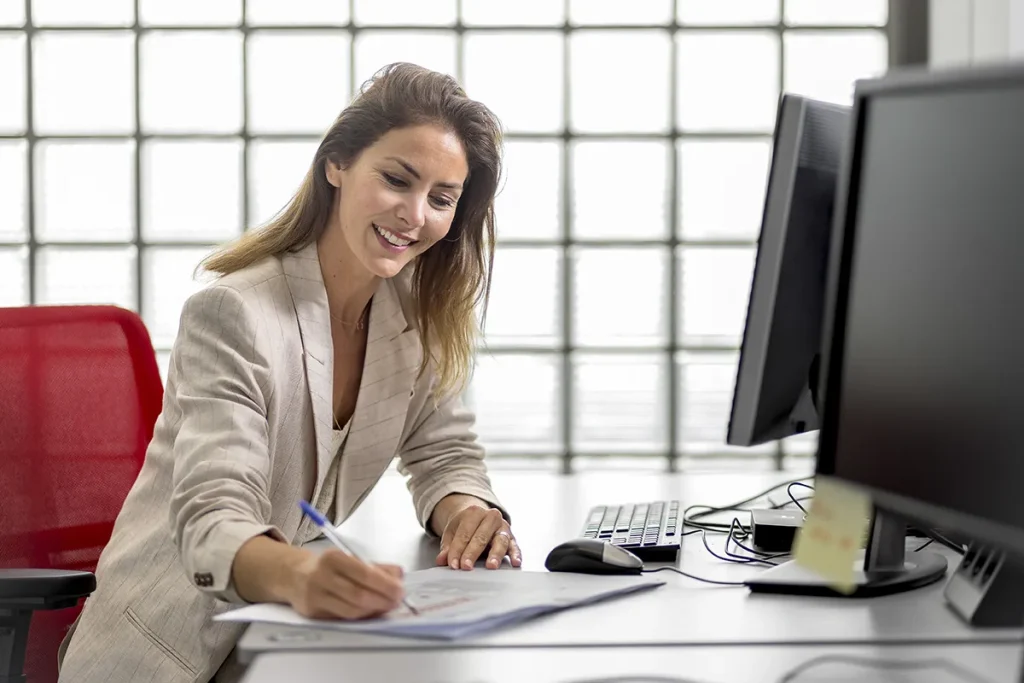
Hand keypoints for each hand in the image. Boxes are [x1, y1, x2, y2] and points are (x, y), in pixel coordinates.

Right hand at [287, 549, 405, 619]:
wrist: (294, 575)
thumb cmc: (329, 567)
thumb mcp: (350, 559)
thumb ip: (376, 566)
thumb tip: (399, 575)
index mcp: (333, 558)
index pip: (364, 573)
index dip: (385, 584)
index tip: (400, 590)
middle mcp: (321, 576)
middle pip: (358, 595)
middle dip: (382, 600)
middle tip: (397, 601)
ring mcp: (315, 596)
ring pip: (351, 610)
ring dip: (374, 611)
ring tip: (386, 606)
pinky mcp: (313, 613)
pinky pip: (342, 618)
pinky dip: (361, 617)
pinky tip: (371, 612)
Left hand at [435, 505, 522, 570]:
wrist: (479, 516)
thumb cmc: (465, 526)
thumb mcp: (453, 531)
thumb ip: (447, 546)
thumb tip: (441, 560)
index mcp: (474, 512)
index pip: (464, 533)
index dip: (457, 550)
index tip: (453, 564)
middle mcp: (491, 517)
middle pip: (481, 537)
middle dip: (472, 553)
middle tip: (466, 566)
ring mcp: (503, 527)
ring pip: (500, 541)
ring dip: (495, 554)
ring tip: (491, 566)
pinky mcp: (512, 537)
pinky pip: (515, 546)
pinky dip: (516, 554)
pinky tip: (515, 563)